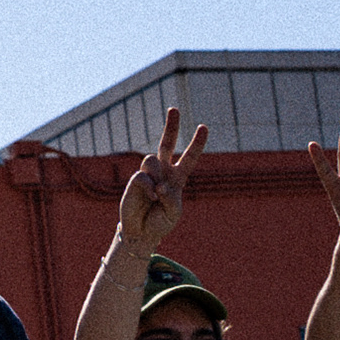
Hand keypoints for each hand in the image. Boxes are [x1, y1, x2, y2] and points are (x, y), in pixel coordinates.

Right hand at [121, 107, 205, 246]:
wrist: (142, 231)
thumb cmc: (161, 221)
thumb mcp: (174, 212)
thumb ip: (171, 198)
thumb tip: (158, 185)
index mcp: (178, 178)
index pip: (189, 157)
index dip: (196, 143)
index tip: (204, 127)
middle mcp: (163, 172)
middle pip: (166, 143)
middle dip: (171, 126)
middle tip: (174, 108)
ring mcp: (149, 174)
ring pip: (152, 158)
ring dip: (157, 175)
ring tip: (157, 194)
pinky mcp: (136, 180)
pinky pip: (143, 175)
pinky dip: (149, 187)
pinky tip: (150, 198)